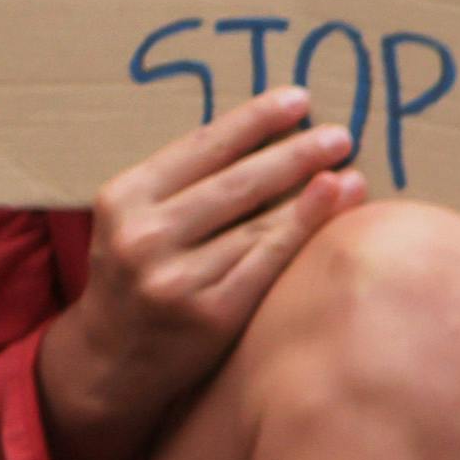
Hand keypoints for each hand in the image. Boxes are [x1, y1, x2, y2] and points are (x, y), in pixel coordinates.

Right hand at [37, 88, 361, 459]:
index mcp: (123, 198)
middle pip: (236, 182)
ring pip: (259, 223)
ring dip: (311, 191)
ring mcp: (177, 277)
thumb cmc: (137, 276)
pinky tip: (336, 204)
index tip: (296, 98)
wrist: (110, 360)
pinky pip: (270, 262)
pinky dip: (306, 230)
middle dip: (293, 152)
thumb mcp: (137, 220)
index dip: (252, 120)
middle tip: (340, 133)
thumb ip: (185, 184)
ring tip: (349, 167)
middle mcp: (146, 234)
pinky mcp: (211, 314)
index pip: (200, 147)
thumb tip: (266, 139)